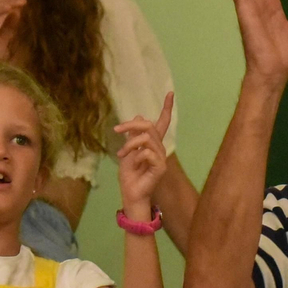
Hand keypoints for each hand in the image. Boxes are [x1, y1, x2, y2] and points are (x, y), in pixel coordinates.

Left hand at [114, 93, 173, 217]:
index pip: (162, 123)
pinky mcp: (160, 167)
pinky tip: (133, 164)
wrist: (130, 194)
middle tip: (117, 129)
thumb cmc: (129, 176)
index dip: (166, 108)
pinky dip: (137, 156)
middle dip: (132, 124)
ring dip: (130, 144)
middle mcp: (159, 149)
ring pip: (146, 138)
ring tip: (121, 154)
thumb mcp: (127, 152)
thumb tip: (139, 115)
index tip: (170, 93)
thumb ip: (133, 135)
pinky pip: (147, 153)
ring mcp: (161, 158)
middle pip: (150, 125)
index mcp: (152, 144)